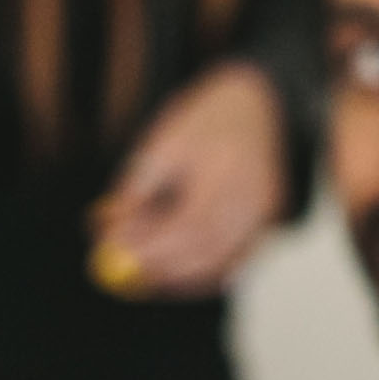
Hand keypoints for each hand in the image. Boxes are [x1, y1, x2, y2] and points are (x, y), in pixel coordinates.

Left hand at [90, 61, 287, 295]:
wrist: (257, 106)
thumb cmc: (202, 125)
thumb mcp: (160, 147)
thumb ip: (136, 192)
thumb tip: (108, 236)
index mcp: (228, 168)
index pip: (193, 223)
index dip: (154, 246)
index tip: (117, 254)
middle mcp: (256, 195)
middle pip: (210, 250)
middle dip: (162, 266)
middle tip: (124, 270)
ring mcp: (268, 212)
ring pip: (222, 262)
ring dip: (180, 273)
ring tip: (145, 258)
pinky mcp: (270, 223)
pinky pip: (234, 259)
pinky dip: (203, 269)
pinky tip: (173, 261)